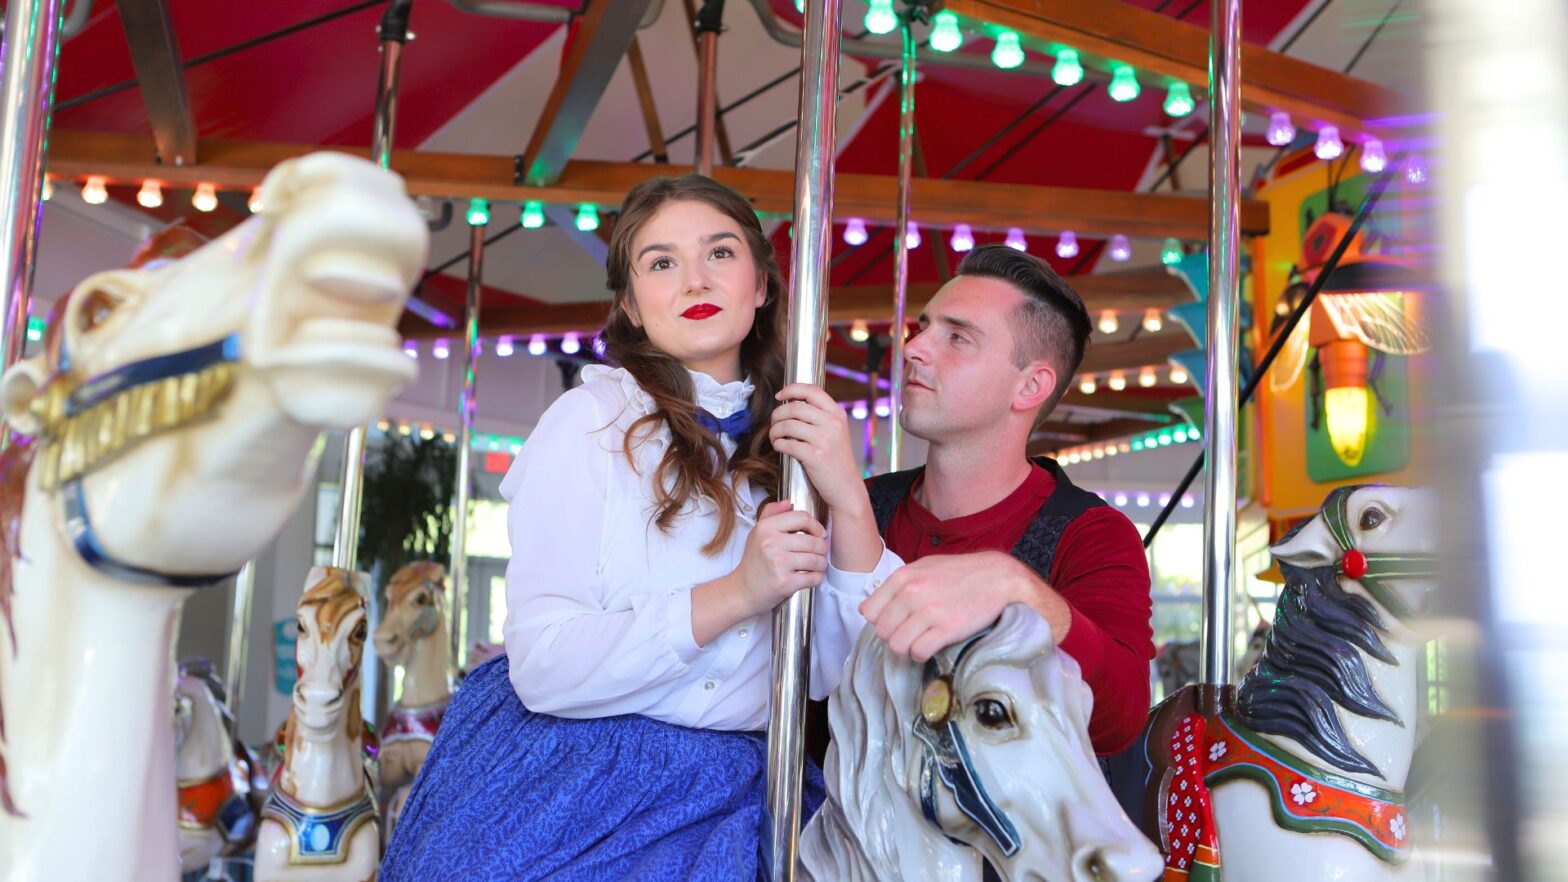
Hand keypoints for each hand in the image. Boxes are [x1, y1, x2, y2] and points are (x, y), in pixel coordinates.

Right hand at [733, 501, 828, 615]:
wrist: (742, 590)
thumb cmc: (753, 562)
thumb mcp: (757, 533)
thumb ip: (771, 514)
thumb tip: (788, 502)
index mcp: (766, 528)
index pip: (802, 518)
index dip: (816, 526)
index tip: (819, 534)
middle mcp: (771, 543)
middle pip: (813, 541)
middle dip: (822, 548)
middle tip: (821, 552)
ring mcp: (778, 563)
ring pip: (816, 560)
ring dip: (821, 564)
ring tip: (817, 565)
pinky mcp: (784, 582)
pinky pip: (813, 577)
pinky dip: (817, 578)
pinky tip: (812, 576)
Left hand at [770, 383, 866, 514]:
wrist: (846, 488)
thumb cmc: (837, 461)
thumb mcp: (836, 432)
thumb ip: (820, 417)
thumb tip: (792, 405)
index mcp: (837, 414)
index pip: (812, 391)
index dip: (792, 389)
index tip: (780, 395)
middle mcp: (832, 423)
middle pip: (795, 407)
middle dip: (778, 414)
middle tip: (773, 423)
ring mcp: (824, 439)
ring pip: (788, 425)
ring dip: (774, 430)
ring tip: (774, 436)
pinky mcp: (815, 456)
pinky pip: (787, 444)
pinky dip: (778, 444)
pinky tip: (779, 446)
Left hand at [859, 551, 1046, 661]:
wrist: (997, 577)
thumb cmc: (960, 573)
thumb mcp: (924, 568)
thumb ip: (897, 585)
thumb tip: (868, 608)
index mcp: (904, 577)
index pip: (869, 611)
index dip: (880, 621)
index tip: (894, 623)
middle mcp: (913, 593)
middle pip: (882, 631)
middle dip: (893, 637)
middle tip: (909, 636)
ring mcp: (929, 611)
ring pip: (897, 645)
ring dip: (906, 650)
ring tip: (918, 644)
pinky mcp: (947, 628)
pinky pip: (919, 652)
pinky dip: (921, 655)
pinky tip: (930, 648)